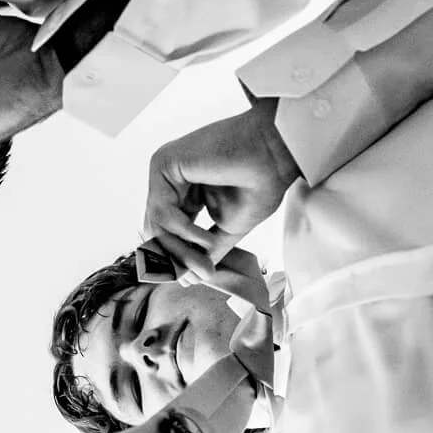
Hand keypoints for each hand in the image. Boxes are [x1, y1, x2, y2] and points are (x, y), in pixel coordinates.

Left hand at [143, 100, 298, 281]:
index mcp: (184, 192)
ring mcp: (165, 171)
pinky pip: (162, 211)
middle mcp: (170, 181)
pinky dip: (183, 232)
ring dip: (181, 250)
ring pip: (156, 225)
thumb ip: (204, 249)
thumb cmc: (260, 183)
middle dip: (177, 258)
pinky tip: (206, 239)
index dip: (178, 258)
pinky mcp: (164, 164)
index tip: (196, 278)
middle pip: (157, 230)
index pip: (167, 232)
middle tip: (201, 276)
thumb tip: (189, 278)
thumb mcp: (227, 227)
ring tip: (206, 262)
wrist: (276, 155)